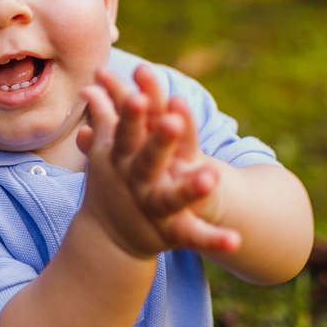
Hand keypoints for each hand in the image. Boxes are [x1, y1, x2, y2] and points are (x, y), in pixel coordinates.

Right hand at [75, 65, 241, 258]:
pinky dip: (213, 239)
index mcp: (122, 160)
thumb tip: (91, 86)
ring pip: (172, 198)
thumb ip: (105, 118)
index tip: (138, 96)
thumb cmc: (112, 182)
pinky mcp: (171, 232)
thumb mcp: (106, 152)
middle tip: (172, 121)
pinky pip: (193, 235)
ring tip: (211, 175)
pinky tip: (235, 240)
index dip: (131, 116)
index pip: (126, 133)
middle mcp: (137, 183)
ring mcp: (154, 208)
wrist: (107, 238)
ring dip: (190, 189)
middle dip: (160, 142)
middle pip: (148, 161)